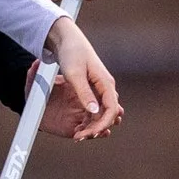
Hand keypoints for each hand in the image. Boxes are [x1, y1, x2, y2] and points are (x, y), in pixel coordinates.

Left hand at [43, 17, 122, 141]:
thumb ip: (84, 93)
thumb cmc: (71, 54)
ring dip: (92, 125)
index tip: (91, 133)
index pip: (112, 108)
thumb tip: (94, 112)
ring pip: (101, 113)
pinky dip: (88, 119)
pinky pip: (93, 109)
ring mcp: (99, 89)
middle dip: (97, 127)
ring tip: (79, 135)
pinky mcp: (91, 90)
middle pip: (107, 113)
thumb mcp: (74, 74)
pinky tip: (78, 126)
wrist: (67, 41)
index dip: (103, 123)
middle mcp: (105, 88)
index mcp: (106, 83)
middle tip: (81, 137)